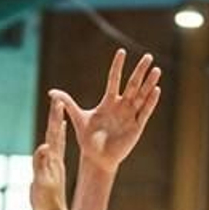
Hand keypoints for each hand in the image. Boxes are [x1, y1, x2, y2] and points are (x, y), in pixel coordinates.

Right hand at [29, 97, 70, 209]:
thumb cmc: (46, 200)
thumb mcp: (41, 181)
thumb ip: (41, 164)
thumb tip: (45, 146)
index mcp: (53, 159)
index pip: (54, 133)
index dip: (55, 117)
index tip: (58, 101)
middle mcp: (55, 158)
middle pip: (56, 133)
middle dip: (57, 116)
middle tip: (59, 100)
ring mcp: (55, 163)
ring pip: (57, 140)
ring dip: (57, 126)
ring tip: (60, 113)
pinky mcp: (52, 169)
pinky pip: (54, 151)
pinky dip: (55, 141)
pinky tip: (55, 139)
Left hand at [49, 49, 161, 174]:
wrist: (97, 158)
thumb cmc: (88, 139)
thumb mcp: (78, 118)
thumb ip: (67, 103)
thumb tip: (51, 92)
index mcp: (108, 102)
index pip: (114, 80)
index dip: (117, 66)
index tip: (121, 51)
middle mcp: (121, 106)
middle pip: (132, 84)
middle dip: (140, 71)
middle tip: (148, 56)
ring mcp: (130, 115)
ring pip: (142, 96)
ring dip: (149, 83)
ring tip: (157, 69)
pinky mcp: (137, 126)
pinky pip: (145, 112)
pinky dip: (151, 101)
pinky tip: (156, 90)